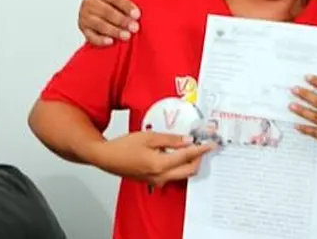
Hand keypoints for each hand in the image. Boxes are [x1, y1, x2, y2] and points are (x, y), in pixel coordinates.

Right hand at [79, 0, 143, 45]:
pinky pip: (90, 36)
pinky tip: (110, 42)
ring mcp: (84, 16)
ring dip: (114, 31)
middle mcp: (89, 2)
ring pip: (99, 24)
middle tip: (135, 27)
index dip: (126, 6)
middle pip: (106, 12)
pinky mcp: (83, 28)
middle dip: (122, 20)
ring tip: (127, 36)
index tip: (137, 14)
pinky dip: (100, 40)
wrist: (94, 7)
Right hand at [89, 131, 215, 187]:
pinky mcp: (153, 180)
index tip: (211, 144)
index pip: (188, 157)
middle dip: (199, 158)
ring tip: (192, 148)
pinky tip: (178, 154)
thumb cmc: (123, 146)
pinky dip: (179, 166)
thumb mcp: (149, 137)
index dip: (201, 149)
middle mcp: (160, 176)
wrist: (105, 157)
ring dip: (190, 162)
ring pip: (182, 174)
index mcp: (159, 164)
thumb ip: (171, 139)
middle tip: (203, 146)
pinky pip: (172, 175)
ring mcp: (156, 180)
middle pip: (189, 170)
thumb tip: (188, 140)